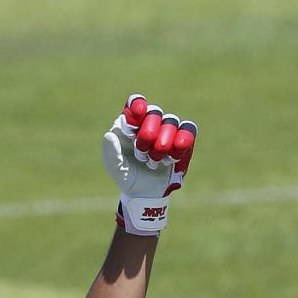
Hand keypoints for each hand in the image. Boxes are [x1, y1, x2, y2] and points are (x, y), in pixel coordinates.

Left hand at [102, 94, 197, 235]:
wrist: (145, 193)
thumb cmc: (126, 176)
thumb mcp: (115, 168)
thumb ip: (111, 152)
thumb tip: (109, 135)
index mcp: (130, 125)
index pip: (135, 103)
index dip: (138, 105)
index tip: (137, 116)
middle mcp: (149, 122)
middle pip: (154, 112)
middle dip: (148, 134)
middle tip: (141, 155)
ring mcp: (167, 130)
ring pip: (171, 121)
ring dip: (162, 144)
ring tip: (154, 162)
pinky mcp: (181, 140)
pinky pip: (188, 130)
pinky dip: (182, 142)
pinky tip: (172, 158)